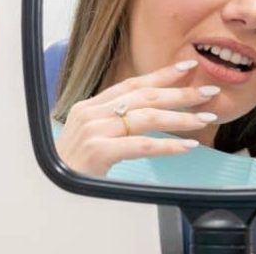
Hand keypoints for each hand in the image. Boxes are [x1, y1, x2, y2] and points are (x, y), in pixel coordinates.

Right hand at [55, 60, 220, 175]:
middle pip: (145, 97)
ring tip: (205, 118)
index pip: (133, 84)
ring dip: (180, 118)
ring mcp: (94, 131)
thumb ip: (114, 123)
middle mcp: (92, 113)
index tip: (188, 66)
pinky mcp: (98, 151)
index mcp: (91, 106)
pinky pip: (141, 145)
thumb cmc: (72, 167)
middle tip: (208, 92)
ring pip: (147, 118)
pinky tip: (187, 146)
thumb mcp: (91, 136)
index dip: (162, 74)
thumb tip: (148, 116)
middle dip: (180, 92)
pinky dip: (167, 145)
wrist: (47, 189)